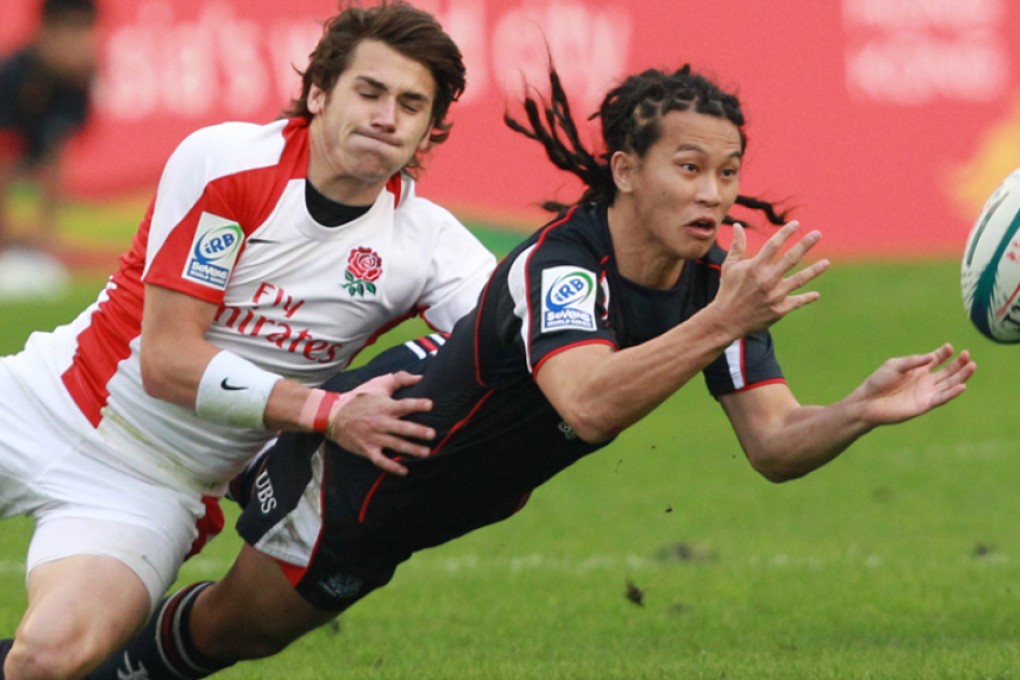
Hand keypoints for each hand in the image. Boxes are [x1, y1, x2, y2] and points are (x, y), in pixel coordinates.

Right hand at [326, 371, 434, 475]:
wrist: (333, 414)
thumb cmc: (359, 398)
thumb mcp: (377, 384)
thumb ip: (399, 379)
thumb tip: (420, 377)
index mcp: (384, 406)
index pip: (403, 405)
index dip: (416, 404)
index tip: (430, 405)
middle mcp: (380, 422)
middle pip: (401, 427)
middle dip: (417, 431)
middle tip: (432, 434)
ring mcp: (373, 437)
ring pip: (394, 444)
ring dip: (410, 449)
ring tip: (425, 452)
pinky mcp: (367, 449)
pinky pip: (380, 460)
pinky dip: (392, 467)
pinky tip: (405, 470)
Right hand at [715, 221, 829, 335]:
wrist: (726, 320)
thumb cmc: (728, 290)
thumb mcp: (729, 266)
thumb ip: (737, 246)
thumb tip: (737, 226)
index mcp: (755, 267)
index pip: (774, 245)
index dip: (785, 233)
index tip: (796, 224)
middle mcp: (767, 279)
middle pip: (791, 258)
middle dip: (805, 244)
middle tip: (817, 234)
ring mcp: (775, 295)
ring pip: (800, 279)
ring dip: (815, 270)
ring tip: (827, 263)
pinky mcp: (780, 309)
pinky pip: (797, 301)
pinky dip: (807, 298)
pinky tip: (816, 294)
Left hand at [851, 344, 975, 424]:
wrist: (867, 402)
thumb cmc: (878, 382)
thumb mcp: (895, 365)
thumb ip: (913, 361)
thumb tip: (931, 356)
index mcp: (917, 369)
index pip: (937, 359)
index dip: (944, 353)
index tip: (949, 347)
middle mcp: (925, 381)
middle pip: (948, 371)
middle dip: (958, 363)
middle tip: (967, 354)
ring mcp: (926, 393)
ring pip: (949, 384)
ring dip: (961, 376)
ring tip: (972, 366)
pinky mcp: (924, 405)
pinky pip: (941, 398)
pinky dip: (952, 393)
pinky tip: (962, 386)